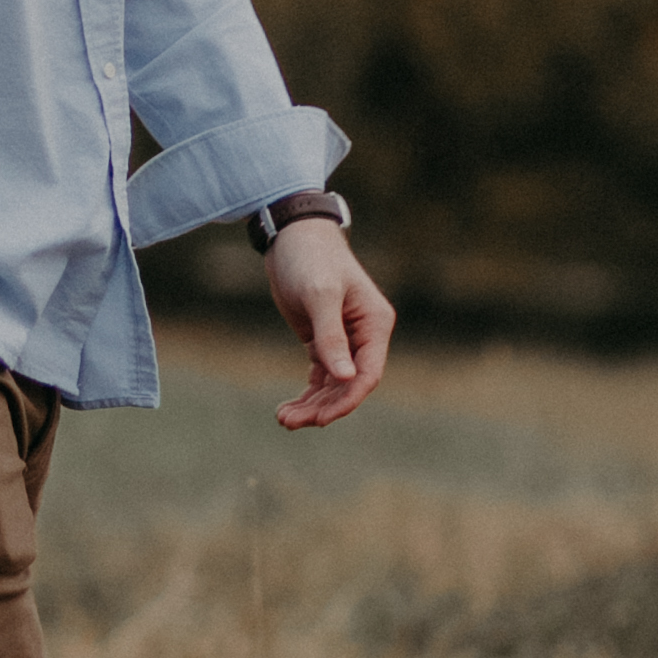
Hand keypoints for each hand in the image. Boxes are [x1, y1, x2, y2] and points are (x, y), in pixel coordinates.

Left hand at [267, 222, 395, 431]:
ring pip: (334, 385)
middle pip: (349, 385)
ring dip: (312, 405)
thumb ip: (331, 337)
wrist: (291, 236)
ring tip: (283, 419)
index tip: (320, 419)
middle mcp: (364, 336)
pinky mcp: (322, 340)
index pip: (368, 374)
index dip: (347, 400)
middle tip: (288, 421)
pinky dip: (307, 393)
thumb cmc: (310, 258)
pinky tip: (288, 408)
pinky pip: (320, 376)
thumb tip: (347, 378)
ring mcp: (344, 340)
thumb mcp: (319, 296)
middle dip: (323, 407)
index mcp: (375, 324)